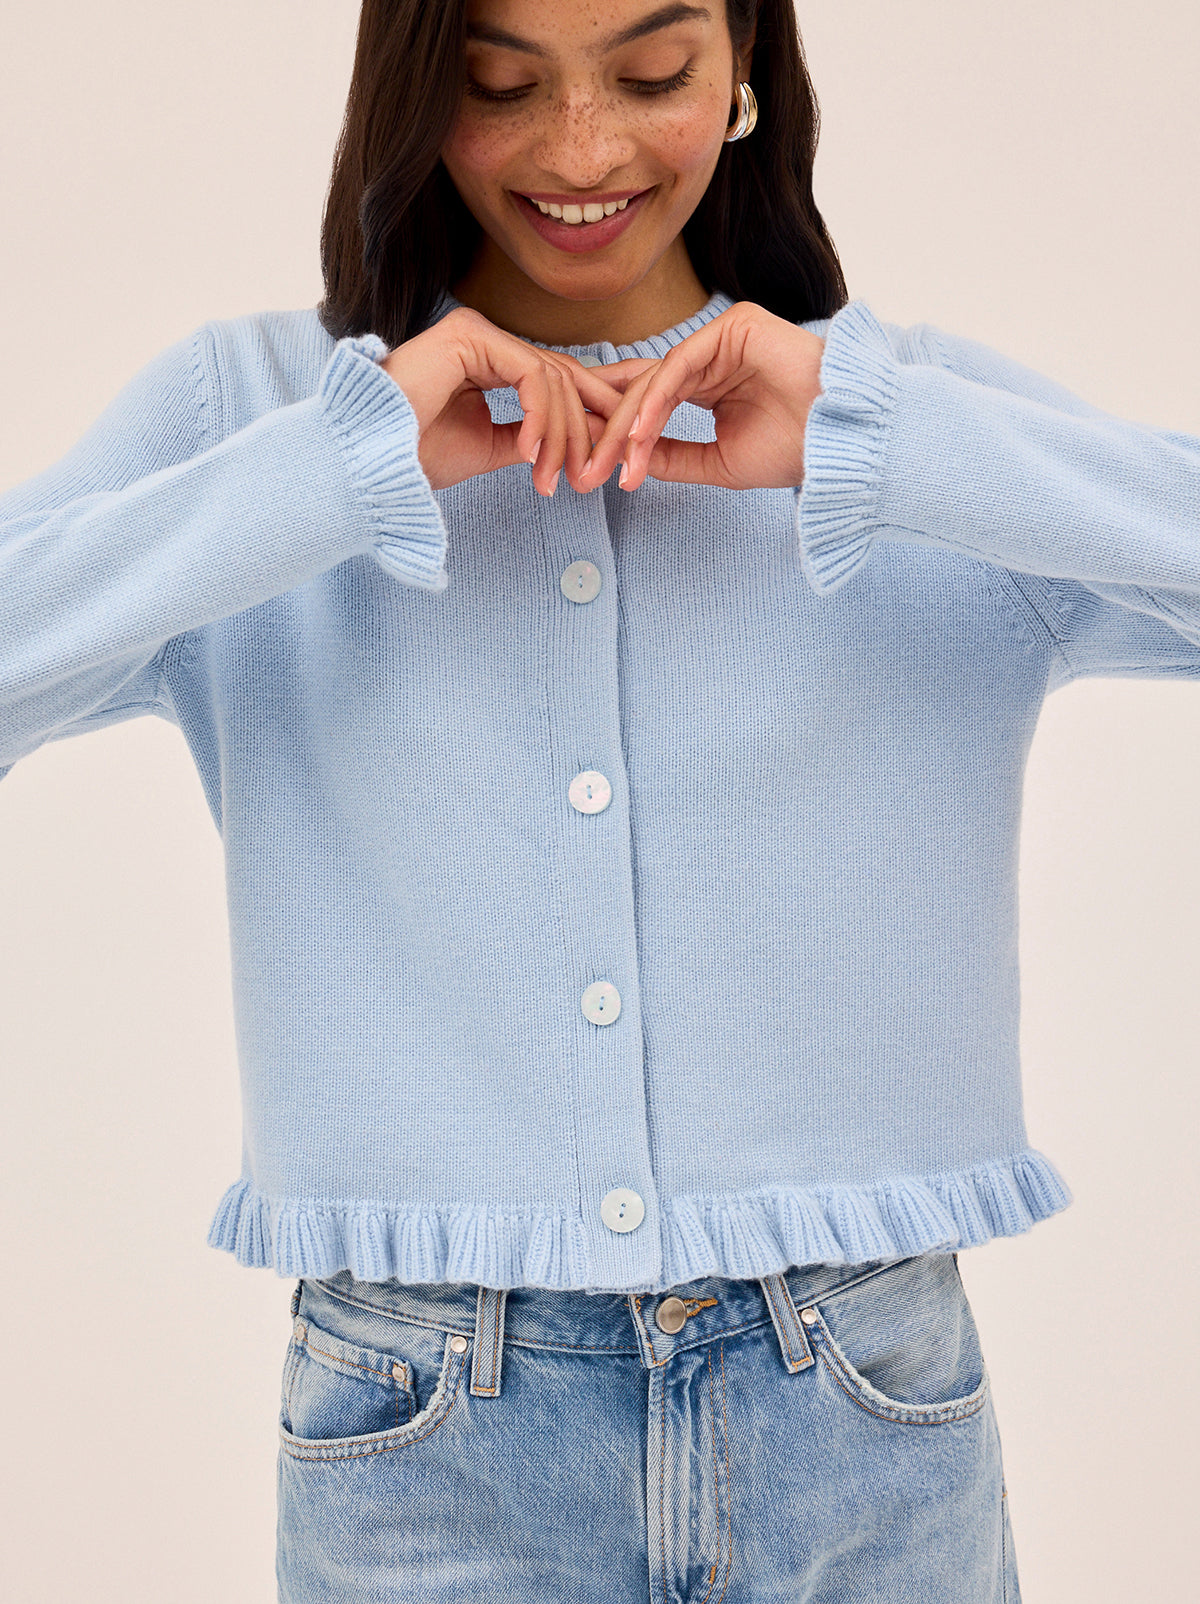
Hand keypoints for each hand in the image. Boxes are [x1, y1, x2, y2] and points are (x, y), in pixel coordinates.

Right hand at [380, 306, 622, 494]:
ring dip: (561, 435)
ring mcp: (478, 333)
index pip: (552, 382)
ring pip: (551, 379)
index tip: (600, 463)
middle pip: (561, 378)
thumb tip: (573, 443)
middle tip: (589, 477)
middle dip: (584, 429)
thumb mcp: (487, 447)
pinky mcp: (470, 336)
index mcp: (487, 360)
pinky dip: (541, 416)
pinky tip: (532, 454)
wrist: (367, 460)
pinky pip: (531, 375)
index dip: (584, 419)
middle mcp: (485, 340)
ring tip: (551, 478)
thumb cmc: (413, 457)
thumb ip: (528, 438)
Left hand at [579, 301, 825, 492]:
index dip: (618, 433)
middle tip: (589, 471)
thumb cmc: (795, 452)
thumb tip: (628, 462)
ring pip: (657, 379)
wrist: (841, 442)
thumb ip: (673, 457)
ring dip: (630, 423)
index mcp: (709, 385)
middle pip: (645, 389)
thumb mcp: (718, 461)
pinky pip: (680, 365)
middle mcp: (711, 357)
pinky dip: (656, 400)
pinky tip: (639, 433)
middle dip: (613, 433)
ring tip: (614, 461)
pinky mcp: (733, 327)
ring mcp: (721, 338)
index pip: (651, 402)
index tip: (593, 471)